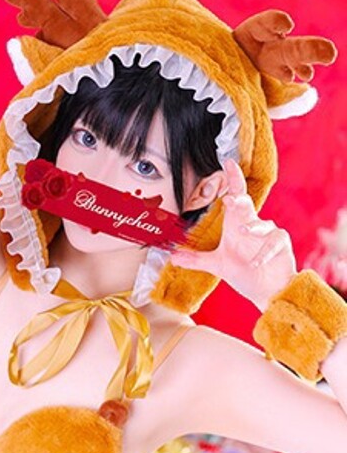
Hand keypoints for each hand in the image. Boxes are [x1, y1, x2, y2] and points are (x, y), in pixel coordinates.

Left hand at [171, 159, 296, 309]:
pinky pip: (273, 243)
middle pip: (247, 206)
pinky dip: (264, 253)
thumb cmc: (244, 272)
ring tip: (242, 230)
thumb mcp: (216, 265)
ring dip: (253, 227)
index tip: (228, 162)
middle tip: (231, 199)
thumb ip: (195, 259)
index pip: (235, 196)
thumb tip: (172, 257)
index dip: (233, 179)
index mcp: (236, 224)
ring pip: (262, 224)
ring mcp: (268, 233)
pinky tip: (255, 263)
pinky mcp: (281, 244)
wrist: (267, 290)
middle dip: (240, 201)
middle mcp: (252, 225)